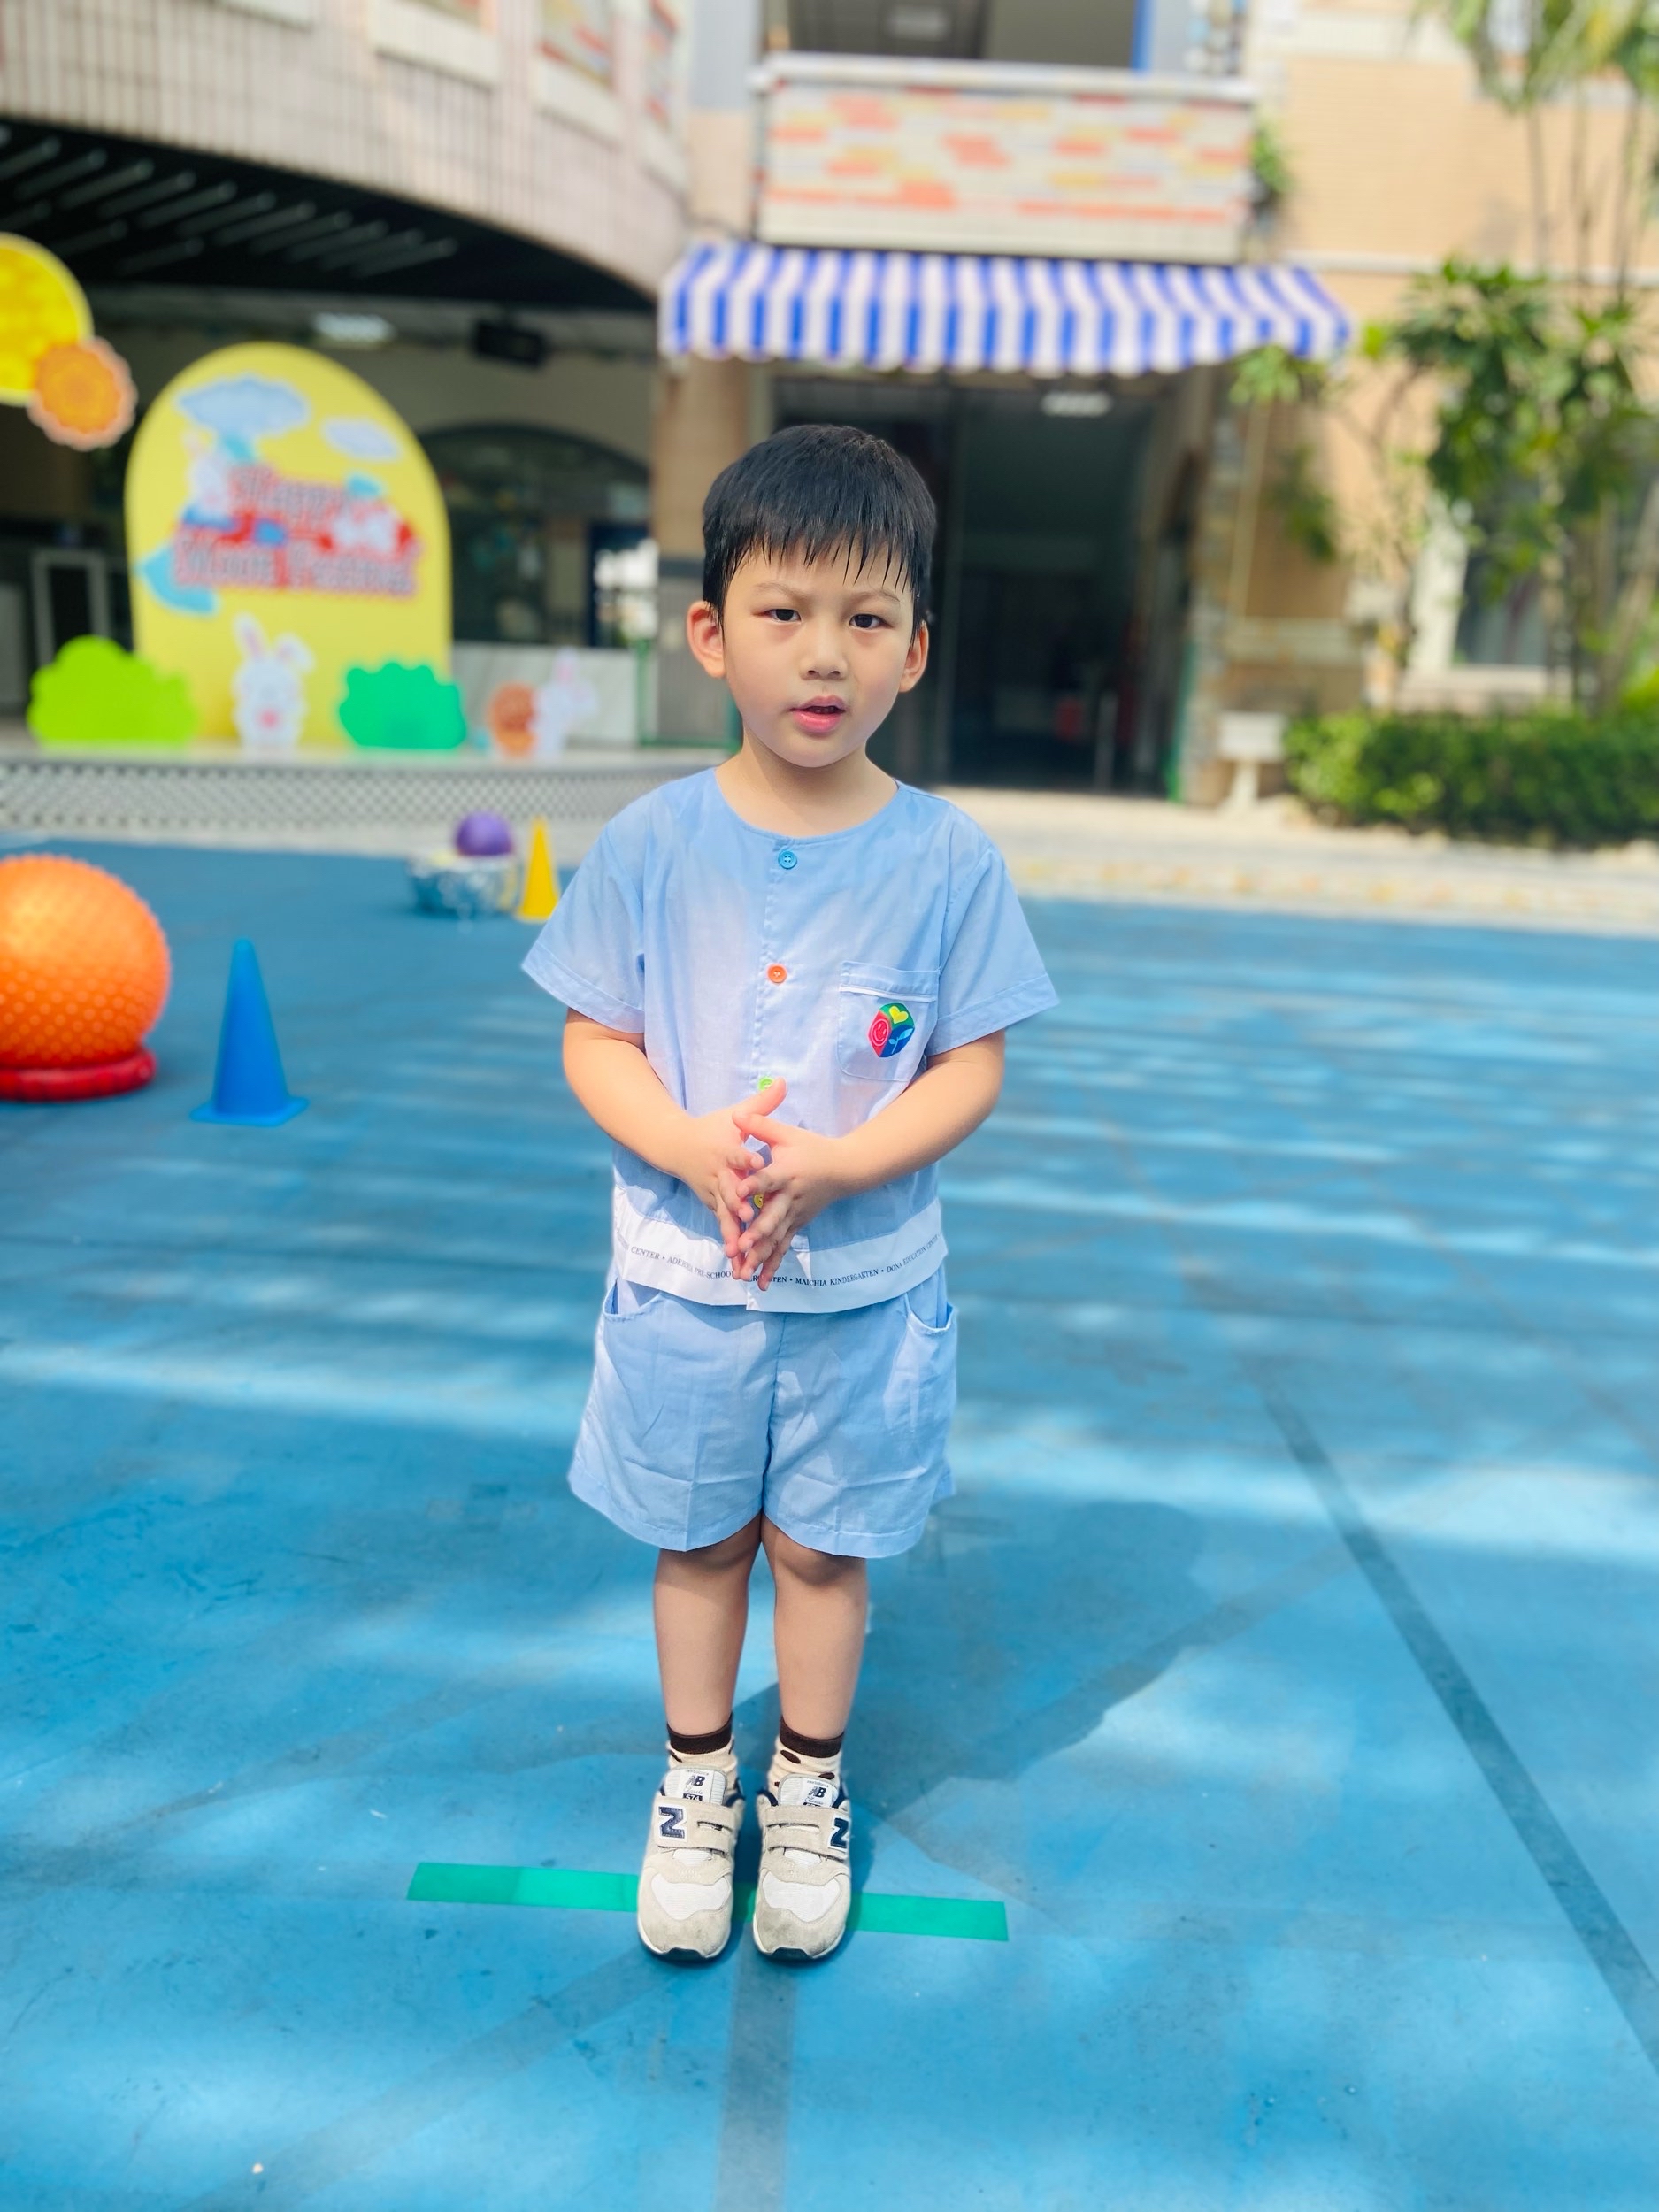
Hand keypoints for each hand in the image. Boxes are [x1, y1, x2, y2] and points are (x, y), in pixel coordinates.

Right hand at [670, 1079, 787, 1259]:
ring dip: (732, 1234)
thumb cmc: (712, 1128)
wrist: (676, 1147)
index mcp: (725, 1150)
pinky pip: (724, 1227)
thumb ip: (761, 1104)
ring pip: (724, 1215)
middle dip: (738, 1206)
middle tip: (749, 1219)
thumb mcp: (734, 1113)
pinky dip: (731, 1243)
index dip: (747, 1158)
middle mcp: (718, 1174)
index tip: (760, 1163)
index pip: (737, 1153)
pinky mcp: (713, 1206)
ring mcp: (713, 1193)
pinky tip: (739, 1264)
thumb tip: (782, 1082)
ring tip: (739, 1254)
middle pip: (728, 1191)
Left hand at [731, 1101, 849, 1289]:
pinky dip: (772, 1266)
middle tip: (741, 1245)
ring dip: (760, 1256)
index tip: (738, 1190)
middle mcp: (791, 1197)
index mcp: (787, 1172)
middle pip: (773, 1217)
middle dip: (757, 1232)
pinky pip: (783, 1248)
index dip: (753, 1183)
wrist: (845, 1169)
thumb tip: (735, 1113)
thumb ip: (760, 1124)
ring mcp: (795, 1215)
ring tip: (743, 1273)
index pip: (768, 1178)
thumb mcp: (787, 1133)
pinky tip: (761, 1284)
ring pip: (776, 1239)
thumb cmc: (812, 1148)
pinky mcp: (796, 1225)